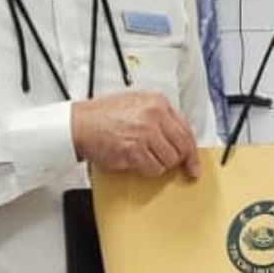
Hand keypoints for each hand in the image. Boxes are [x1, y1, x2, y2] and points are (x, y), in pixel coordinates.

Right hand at [71, 92, 200, 177]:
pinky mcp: (135, 150)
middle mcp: (154, 116)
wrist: (80, 124)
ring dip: (158, 164)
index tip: (193, 163)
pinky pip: (154, 168)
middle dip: (178, 160)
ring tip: (143, 157)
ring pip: (169, 160)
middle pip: (182, 147)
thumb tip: (176, 137)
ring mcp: (146, 133)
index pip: (186, 130)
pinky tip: (136, 162)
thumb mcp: (136, 104)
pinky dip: (147, 170)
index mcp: (158, 102)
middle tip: (172, 166)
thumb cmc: (103, 116)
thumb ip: (158, 117)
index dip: (192, 151)